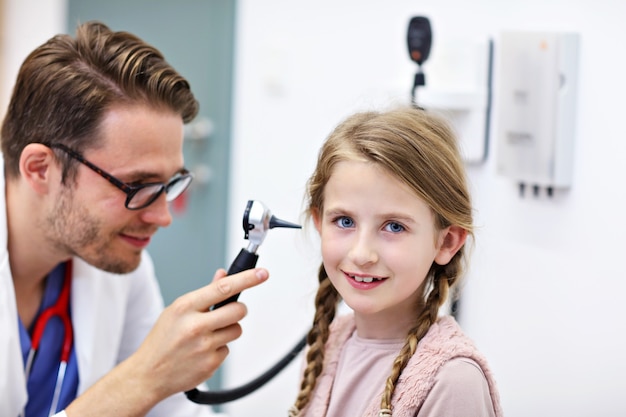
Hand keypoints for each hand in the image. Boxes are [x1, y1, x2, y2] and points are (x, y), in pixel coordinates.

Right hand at [134, 267, 269, 396]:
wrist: (148, 374)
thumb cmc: (163, 339)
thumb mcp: (177, 310)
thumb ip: (205, 293)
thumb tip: (223, 274)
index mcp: (185, 307)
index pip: (223, 288)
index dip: (247, 279)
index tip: (262, 273)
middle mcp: (195, 325)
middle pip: (238, 310)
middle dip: (238, 310)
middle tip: (227, 313)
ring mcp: (204, 346)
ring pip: (236, 330)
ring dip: (228, 330)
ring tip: (207, 335)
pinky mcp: (211, 363)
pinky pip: (228, 349)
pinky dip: (219, 348)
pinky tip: (201, 352)